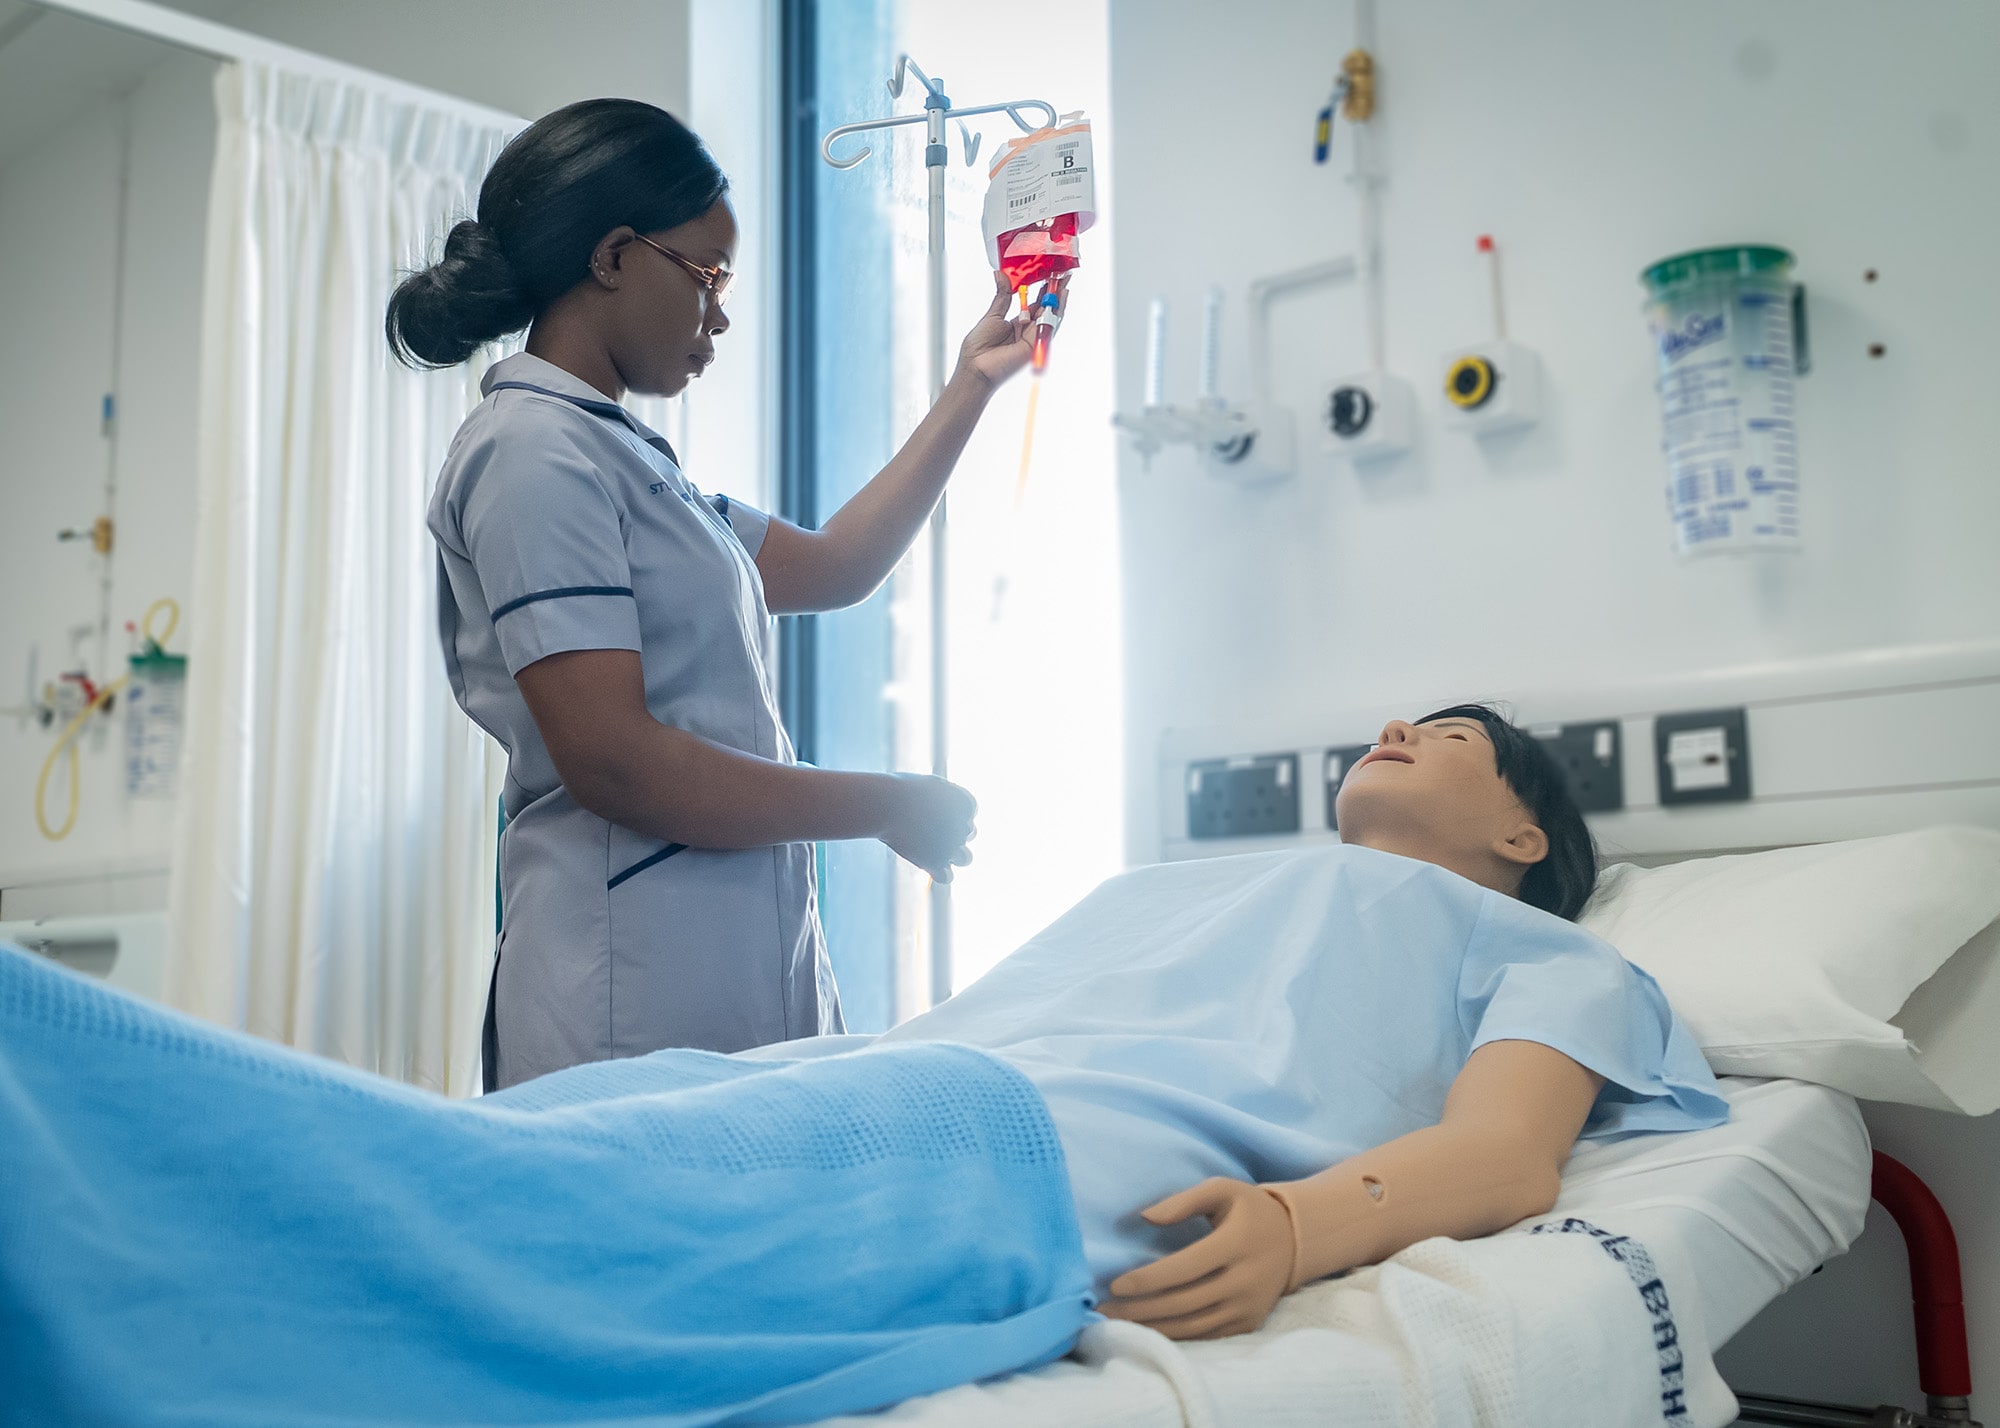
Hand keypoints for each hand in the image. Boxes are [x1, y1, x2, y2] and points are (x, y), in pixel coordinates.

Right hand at [877, 773, 976, 881]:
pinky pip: (946, 876)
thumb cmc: (902, 790)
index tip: (931, 809)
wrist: (886, 804)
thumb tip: (948, 803)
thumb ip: (945, 795)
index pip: (969, 813)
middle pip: (968, 834)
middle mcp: (965, 827)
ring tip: (931, 846)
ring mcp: (952, 847)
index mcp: (966, 804)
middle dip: (951, 832)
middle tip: (925, 826)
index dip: (953, 812)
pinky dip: (939, 873)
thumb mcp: (929, 785)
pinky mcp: (936, 864)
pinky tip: (926, 864)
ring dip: (954, 855)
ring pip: (966, 858)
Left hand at [953, 270, 1069, 390]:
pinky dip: (1057, 310)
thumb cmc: (979, 347)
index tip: (1048, 273)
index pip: (1034, 302)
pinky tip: (1061, 295)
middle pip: (1045, 307)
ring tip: (1065, 278)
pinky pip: (1050, 325)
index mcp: (1016, 323)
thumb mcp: (993, 315)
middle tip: (1062, 272)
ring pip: (1051, 314)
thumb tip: (1001, 275)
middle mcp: (1027, 329)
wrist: (976, 367)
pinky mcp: (1036, 343)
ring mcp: (1033, 337)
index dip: (1042, 288)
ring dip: (1059, 296)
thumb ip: (1002, 296)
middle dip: (1054, 289)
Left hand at [1099, 1177, 1295, 1340]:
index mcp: (1236, 1245)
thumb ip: (1183, 1201)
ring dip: (1153, 1328)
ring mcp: (1248, 1307)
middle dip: (1140, 1310)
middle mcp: (1244, 1280)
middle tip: (1105, 1312)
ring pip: (1193, 1325)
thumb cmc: (1249, 1210)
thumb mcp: (1222, 1190)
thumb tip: (1145, 1217)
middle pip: (1184, 1302)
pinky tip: (1149, 1331)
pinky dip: (1176, 1336)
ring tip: (1119, 1325)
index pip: (1185, 1268)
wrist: (1295, 1240)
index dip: (1148, 1280)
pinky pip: (1207, 1335)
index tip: (1115, 1285)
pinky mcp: (1249, 1323)